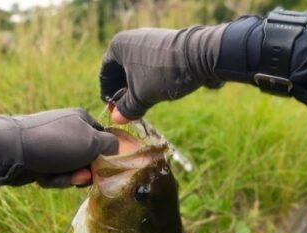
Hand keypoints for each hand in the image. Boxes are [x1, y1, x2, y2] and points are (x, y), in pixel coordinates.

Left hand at [0, 108, 117, 186]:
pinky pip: (55, 174)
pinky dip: (52, 179)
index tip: (102, 170)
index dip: (106, 157)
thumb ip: (111, 146)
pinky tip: (42, 177)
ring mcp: (52, 144)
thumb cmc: (56, 143)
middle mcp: (68, 130)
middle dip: (83, 172)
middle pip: (88, 159)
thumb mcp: (92, 142)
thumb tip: (116, 151)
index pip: (105, 140)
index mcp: (82, 119)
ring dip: (66, 178)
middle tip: (77, 177)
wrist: (12, 150)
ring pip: (71, 170)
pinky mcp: (39, 158)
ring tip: (55, 175)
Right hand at [99, 24, 226, 122]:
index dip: (108, 94)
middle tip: (129, 111)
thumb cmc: (163, 74)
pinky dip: (151, 81)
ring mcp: (150, 42)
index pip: (105, 74)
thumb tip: (117, 119)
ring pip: (138, 70)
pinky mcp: (165, 47)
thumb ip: (127, 108)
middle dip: (124, 93)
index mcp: (119, 46)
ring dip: (138, 89)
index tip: (114, 111)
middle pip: (121, 72)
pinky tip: (158, 94)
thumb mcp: (142, 96)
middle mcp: (132, 40)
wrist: (200, 56)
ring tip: (144, 106)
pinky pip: (152, 67)